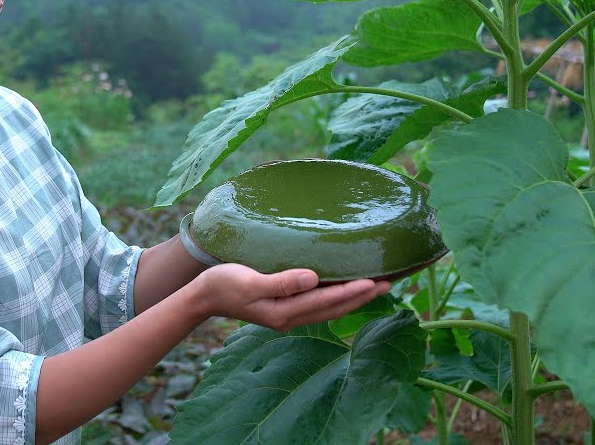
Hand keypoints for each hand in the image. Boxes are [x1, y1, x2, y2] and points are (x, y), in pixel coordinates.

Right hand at [188, 263, 389, 331]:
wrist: (203, 297)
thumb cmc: (223, 285)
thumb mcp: (249, 281)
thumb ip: (281, 282)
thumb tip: (312, 278)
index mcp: (284, 312)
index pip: (327, 301)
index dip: (353, 291)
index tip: (375, 281)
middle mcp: (292, 317)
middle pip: (335, 308)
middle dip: (363, 296)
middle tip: (391, 283)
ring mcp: (289, 314)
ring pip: (331, 308)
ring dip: (355, 297)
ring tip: (378, 285)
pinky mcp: (286, 307)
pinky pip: (320, 304)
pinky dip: (339, 296)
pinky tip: (347, 287)